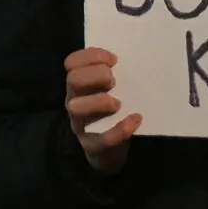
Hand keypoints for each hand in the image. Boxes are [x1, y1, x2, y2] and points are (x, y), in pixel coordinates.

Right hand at [64, 47, 141, 174]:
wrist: (109, 152)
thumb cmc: (110, 112)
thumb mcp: (107, 91)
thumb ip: (112, 76)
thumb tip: (130, 62)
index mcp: (78, 85)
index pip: (72, 62)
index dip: (92, 56)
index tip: (114, 60)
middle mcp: (74, 101)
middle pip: (73, 79)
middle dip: (96, 75)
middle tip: (114, 82)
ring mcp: (80, 124)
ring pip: (76, 108)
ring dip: (100, 101)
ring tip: (118, 104)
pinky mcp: (92, 146)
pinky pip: (102, 139)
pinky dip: (120, 129)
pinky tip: (135, 119)